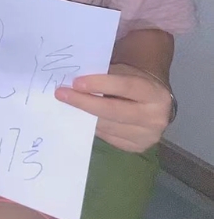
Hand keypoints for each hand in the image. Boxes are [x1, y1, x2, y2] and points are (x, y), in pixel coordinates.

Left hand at [54, 63, 172, 152]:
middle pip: (113, 111)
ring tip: (66, 105)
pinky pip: (108, 137)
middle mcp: (155, 118)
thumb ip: (106, 75)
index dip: (99, 84)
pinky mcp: (137, 147)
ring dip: (84, 116)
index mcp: (155, 93)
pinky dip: (92, 127)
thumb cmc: (133, 79)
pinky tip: (81, 117)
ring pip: (107, 126)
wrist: (153, 99)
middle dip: (84, 102)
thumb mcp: (125, 71)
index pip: (125, 86)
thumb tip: (75, 82)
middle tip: (61, 94)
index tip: (76, 82)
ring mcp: (147, 136)